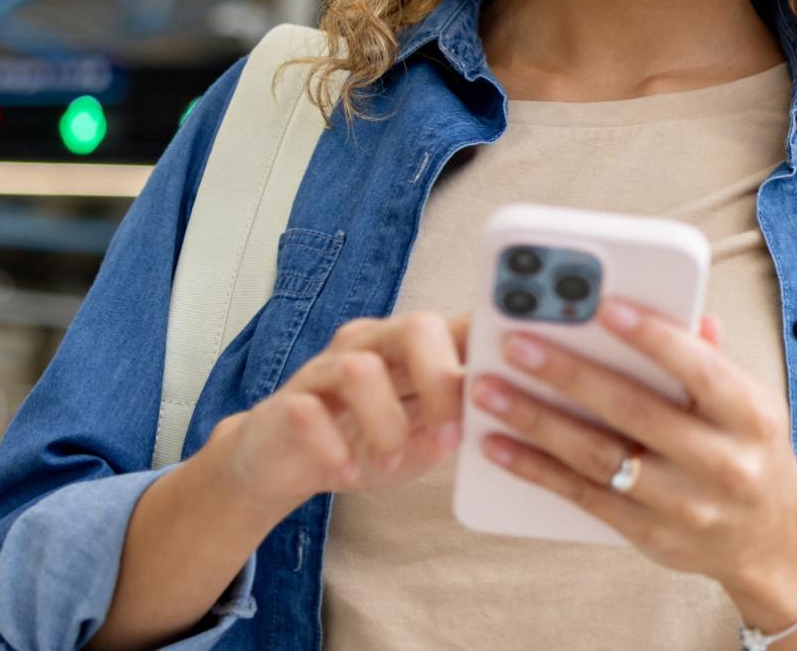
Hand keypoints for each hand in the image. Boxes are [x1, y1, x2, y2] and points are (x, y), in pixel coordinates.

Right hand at [208, 310, 468, 519]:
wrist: (281, 463)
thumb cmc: (362, 444)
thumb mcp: (419, 439)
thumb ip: (452, 426)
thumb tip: (485, 423)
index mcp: (411, 349)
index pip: (457, 324)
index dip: (489, 337)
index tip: (514, 369)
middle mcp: (370, 345)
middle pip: (415, 328)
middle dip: (440, 381)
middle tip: (449, 436)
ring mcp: (325, 369)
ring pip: (361, 370)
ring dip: (386, 427)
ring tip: (390, 466)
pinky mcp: (287, 402)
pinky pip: (309, 412)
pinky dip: (333, 448)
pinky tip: (347, 473)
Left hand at [470, 300, 796, 615]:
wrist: (771, 538)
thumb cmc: (750, 448)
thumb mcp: (750, 400)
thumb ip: (710, 358)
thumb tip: (684, 313)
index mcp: (749, 415)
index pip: (699, 369)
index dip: (653, 336)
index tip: (604, 306)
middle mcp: (720, 462)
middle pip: (633, 411)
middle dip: (569, 373)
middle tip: (517, 344)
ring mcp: (682, 503)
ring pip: (598, 456)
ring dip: (536, 420)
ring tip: (489, 390)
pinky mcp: (648, 534)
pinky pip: (583, 496)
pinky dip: (536, 469)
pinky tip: (498, 445)